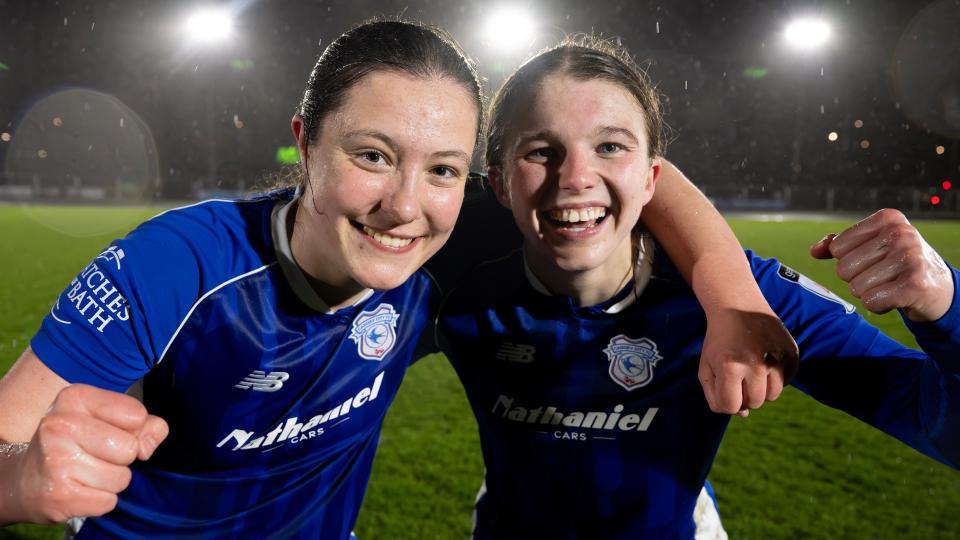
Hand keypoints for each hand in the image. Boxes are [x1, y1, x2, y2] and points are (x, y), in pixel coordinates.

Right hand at [8, 384, 167, 523]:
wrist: (27, 479)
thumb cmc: (77, 443)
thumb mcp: (108, 419)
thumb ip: (144, 424)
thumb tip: (148, 445)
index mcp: (75, 397)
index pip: (136, 415)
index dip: (133, 430)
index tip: (107, 431)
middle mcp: (61, 425)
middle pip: (130, 449)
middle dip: (122, 458)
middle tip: (94, 455)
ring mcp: (56, 461)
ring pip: (121, 478)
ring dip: (111, 481)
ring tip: (85, 473)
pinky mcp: (58, 495)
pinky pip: (108, 501)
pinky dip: (100, 500)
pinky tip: (78, 489)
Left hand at [699, 309, 799, 416]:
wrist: (738, 308)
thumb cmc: (719, 342)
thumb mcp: (707, 368)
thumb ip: (716, 397)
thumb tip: (743, 414)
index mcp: (730, 367)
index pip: (732, 406)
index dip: (727, 401)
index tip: (725, 386)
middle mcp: (756, 364)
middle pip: (754, 403)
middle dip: (744, 394)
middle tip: (739, 372)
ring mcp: (777, 358)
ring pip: (772, 395)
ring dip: (761, 388)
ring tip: (752, 367)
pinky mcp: (791, 353)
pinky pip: (786, 381)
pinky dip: (775, 376)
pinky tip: (765, 358)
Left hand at [810, 209, 953, 321]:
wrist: (938, 287)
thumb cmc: (896, 263)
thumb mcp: (870, 246)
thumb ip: (838, 245)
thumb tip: (814, 251)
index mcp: (887, 218)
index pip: (837, 247)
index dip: (849, 260)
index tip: (874, 260)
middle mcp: (901, 233)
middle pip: (844, 269)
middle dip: (857, 279)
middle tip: (882, 276)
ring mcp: (910, 257)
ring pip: (856, 288)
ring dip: (869, 293)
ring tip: (890, 285)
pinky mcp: (916, 284)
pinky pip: (871, 302)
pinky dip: (878, 306)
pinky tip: (895, 298)